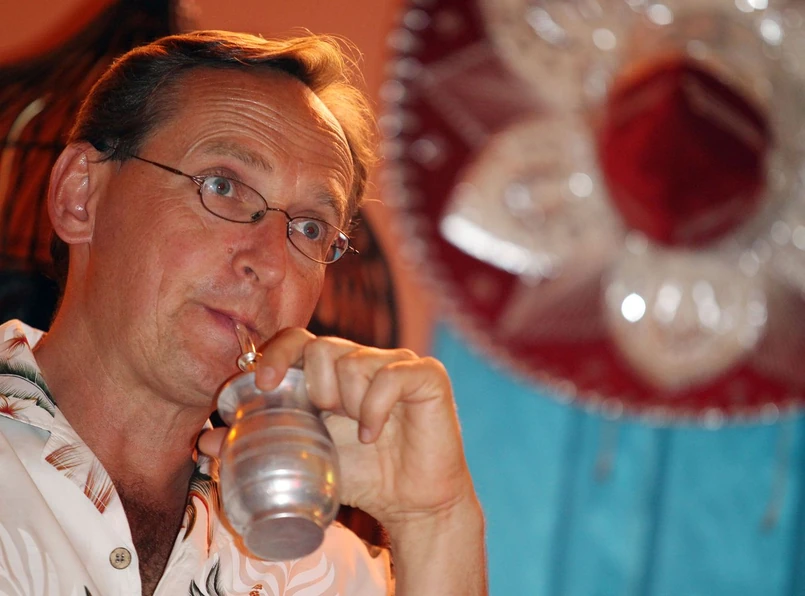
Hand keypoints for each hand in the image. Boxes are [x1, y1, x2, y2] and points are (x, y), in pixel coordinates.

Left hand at [199, 327, 477, 528]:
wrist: (412, 504)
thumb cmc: (361, 476)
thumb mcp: (306, 459)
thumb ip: (262, 445)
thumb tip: (204, 444)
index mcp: (333, 373)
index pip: (301, 340)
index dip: (278, 353)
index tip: (264, 384)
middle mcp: (364, 360)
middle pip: (325, 348)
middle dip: (317, 388)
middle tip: (327, 419)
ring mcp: (397, 364)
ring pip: (356, 362)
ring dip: (350, 403)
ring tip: (359, 433)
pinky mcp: (427, 376)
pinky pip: (391, 376)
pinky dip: (376, 408)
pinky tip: (373, 434)